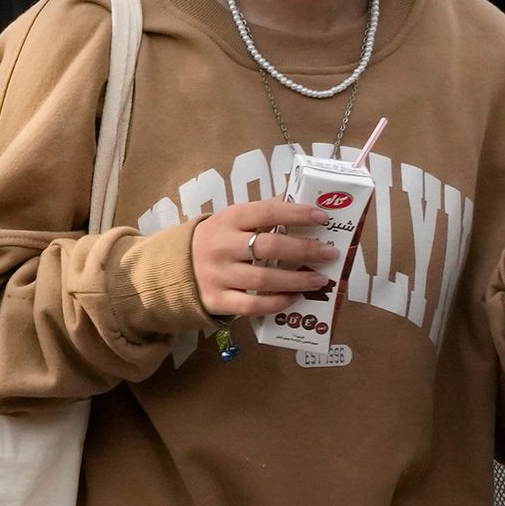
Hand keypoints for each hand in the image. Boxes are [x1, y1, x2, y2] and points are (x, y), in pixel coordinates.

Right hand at [191, 198, 339, 318]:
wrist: (174, 268)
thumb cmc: (215, 240)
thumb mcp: (232, 220)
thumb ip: (263, 212)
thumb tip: (300, 200)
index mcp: (228, 220)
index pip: (266, 212)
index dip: (296, 214)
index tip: (323, 218)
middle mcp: (222, 246)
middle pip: (269, 247)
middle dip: (304, 250)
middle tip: (329, 253)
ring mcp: (218, 275)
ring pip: (263, 280)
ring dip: (297, 280)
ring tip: (320, 280)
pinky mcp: (216, 301)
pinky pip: (251, 306)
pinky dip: (275, 303)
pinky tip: (294, 298)